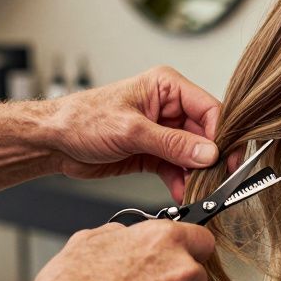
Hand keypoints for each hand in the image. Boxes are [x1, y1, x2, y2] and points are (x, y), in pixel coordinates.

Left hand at [48, 65, 220, 199]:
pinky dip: (181, 182)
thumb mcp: (130, 130)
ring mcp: (163, 131)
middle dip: (210, 159)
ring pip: (194, 154)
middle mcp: (168, 107)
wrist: (54, 142)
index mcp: (166, 87)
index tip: (226, 159)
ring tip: (199, 191)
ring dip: (197, 174)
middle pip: (206, 134)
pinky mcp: (154, 153)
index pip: (209, 109)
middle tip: (216, 181)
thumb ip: (172, 143)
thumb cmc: (82, 120)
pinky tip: (182, 193)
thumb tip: (208, 153)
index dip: (221, 134)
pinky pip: (177, 168)